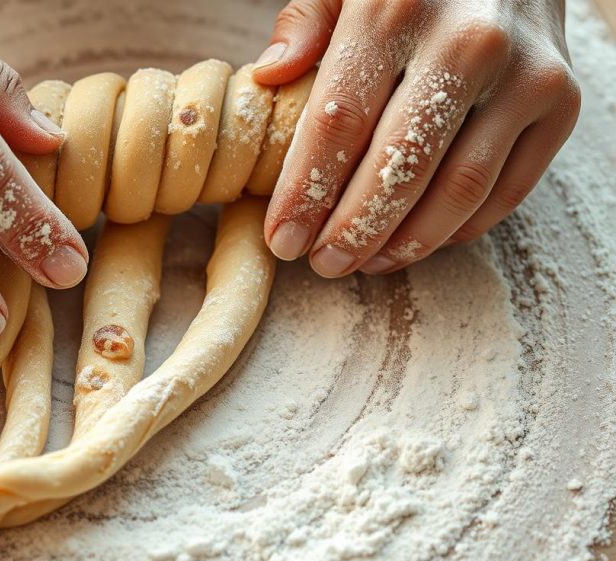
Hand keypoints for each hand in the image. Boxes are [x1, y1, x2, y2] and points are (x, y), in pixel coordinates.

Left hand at [253, 0, 579, 276]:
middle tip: (323, 264)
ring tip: (365, 262)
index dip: (305, 193)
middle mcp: (468, 44)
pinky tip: (418, 240)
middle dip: (353, 231)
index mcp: (396, 10)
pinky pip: (506, 190)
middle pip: (399, 168)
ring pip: (457, 190)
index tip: (283, 238)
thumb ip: (305, 22)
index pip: (338, 124)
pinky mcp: (562, 103)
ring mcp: (524, 76)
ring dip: (406, 242)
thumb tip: (267, 74)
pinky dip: (459, 229)